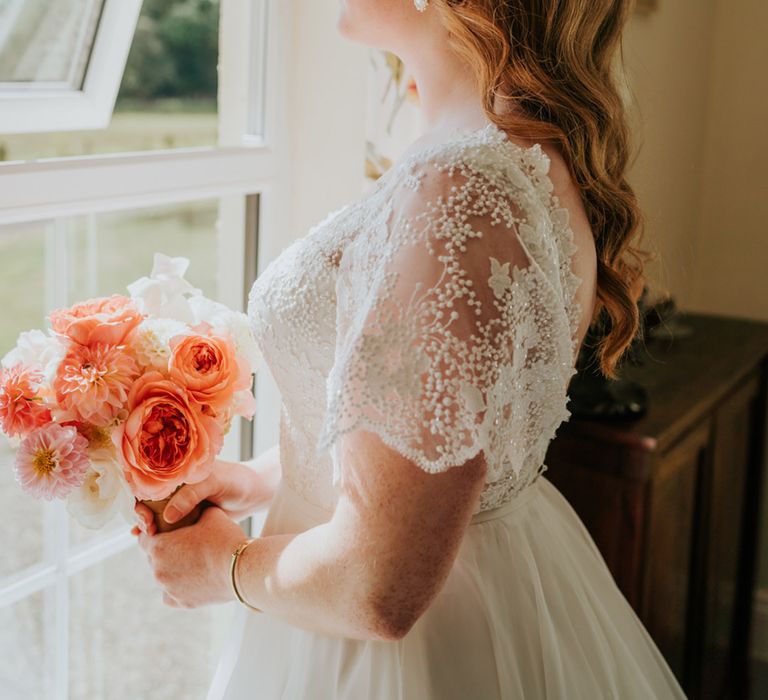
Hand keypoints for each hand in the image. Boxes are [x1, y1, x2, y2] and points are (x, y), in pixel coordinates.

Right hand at [132, 458, 269, 533]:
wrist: (255, 494)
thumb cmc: (236, 481)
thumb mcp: (214, 482)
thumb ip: (192, 495)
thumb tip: (167, 516)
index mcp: (178, 471)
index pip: (149, 481)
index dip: (140, 497)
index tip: (144, 514)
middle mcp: (176, 485)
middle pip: (148, 499)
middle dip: (141, 514)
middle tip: (146, 529)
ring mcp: (181, 500)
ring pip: (155, 514)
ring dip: (147, 525)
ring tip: (145, 538)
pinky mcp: (188, 516)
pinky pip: (167, 524)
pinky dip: (158, 532)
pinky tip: (149, 541)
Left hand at [135, 504, 248, 607]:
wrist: (242, 568)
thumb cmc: (224, 538)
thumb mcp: (210, 513)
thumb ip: (195, 510)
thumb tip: (195, 507)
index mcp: (159, 547)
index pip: (144, 538)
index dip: (156, 532)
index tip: (169, 531)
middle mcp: (158, 570)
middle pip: (154, 558)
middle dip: (166, 550)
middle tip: (186, 544)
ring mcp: (169, 589)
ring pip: (163, 576)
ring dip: (173, 569)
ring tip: (193, 561)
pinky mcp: (182, 603)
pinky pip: (171, 595)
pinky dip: (178, 587)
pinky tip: (191, 579)